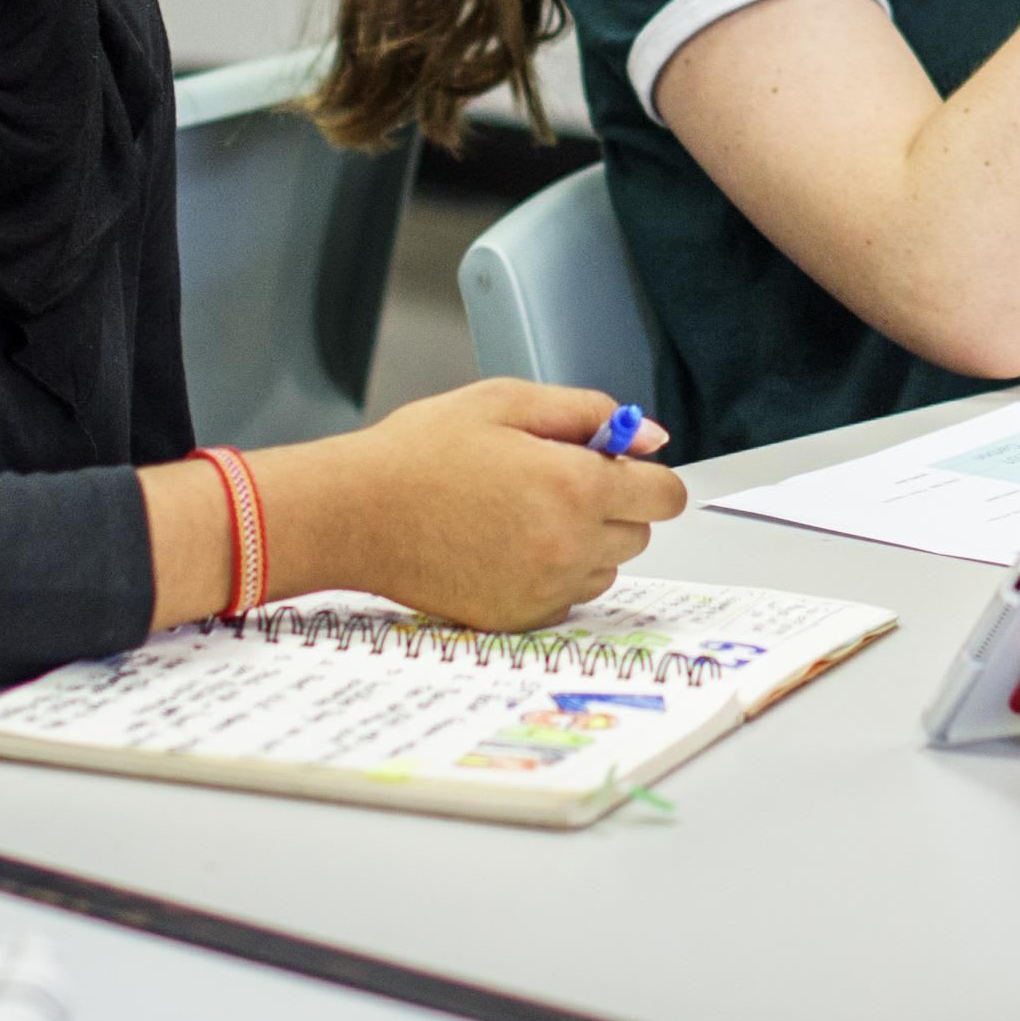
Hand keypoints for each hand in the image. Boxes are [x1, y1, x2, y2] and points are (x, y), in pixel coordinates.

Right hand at [263, 381, 686, 630]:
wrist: (354, 513)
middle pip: (638, 534)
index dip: (645, 476)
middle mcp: (570, 546)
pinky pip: (566, 598)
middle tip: (552, 483)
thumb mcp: (507, 402)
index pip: (665, 496)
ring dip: (584, 544)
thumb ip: (589, 413)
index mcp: (576, 486)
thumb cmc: (421, 452)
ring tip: (521, 514)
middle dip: (611, 506)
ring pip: (605, 569)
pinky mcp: (518, 618)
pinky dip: (551, 576)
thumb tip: (651, 438)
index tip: (619, 468)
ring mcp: (545, 589)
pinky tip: (505, 547)